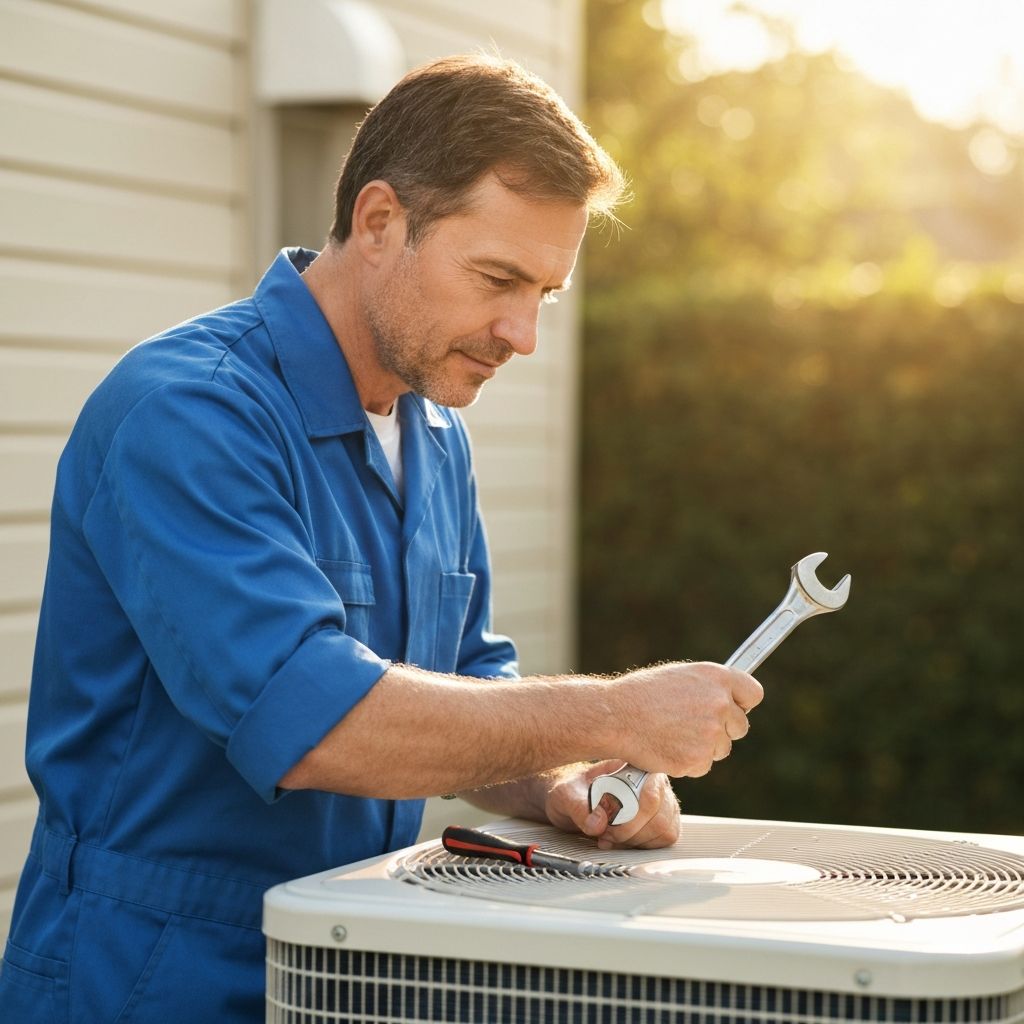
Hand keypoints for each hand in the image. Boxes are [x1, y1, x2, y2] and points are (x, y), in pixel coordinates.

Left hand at [542, 760, 680, 849]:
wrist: (575, 801)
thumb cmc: (574, 791)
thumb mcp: (566, 794)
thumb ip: (578, 806)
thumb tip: (598, 824)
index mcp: (634, 765)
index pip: (652, 790)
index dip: (634, 815)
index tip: (609, 826)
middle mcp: (653, 781)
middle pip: (661, 815)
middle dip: (631, 832)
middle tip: (606, 834)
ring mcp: (662, 802)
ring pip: (665, 830)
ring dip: (636, 841)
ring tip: (611, 836)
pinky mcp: (663, 820)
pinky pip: (665, 840)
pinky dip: (642, 846)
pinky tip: (621, 841)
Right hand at [611, 661, 761, 778]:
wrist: (616, 717)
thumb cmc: (641, 695)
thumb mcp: (679, 677)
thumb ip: (708, 688)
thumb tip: (727, 700)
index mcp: (716, 677)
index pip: (753, 693)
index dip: (742, 703)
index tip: (734, 708)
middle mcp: (719, 703)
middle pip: (741, 726)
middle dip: (722, 729)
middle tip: (693, 726)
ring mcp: (711, 732)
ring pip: (722, 749)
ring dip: (704, 747)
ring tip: (673, 734)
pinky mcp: (698, 758)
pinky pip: (703, 765)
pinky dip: (688, 762)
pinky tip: (667, 747)